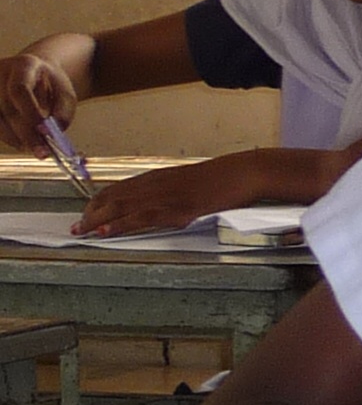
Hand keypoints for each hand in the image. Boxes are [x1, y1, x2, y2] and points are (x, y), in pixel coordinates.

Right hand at [0, 52, 79, 152]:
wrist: (33, 71)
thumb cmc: (50, 84)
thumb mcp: (65, 93)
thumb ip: (63, 112)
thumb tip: (53, 133)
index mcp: (24, 65)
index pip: (20, 90)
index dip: (29, 113)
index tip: (44, 133)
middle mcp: (0, 72)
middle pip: (5, 107)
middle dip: (24, 133)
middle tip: (42, 152)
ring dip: (13, 137)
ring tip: (34, 148)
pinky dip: (7, 136)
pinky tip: (21, 142)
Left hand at [74, 155, 268, 237]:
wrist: (242, 173)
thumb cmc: (222, 179)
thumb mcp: (190, 183)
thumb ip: (171, 192)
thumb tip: (160, 207)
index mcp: (157, 177)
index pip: (118, 188)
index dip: (98, 202)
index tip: (87, 214)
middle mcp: (155, 184)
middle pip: (113, 197)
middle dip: (91, 212)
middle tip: (77, 227)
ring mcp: (165, 195)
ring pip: (121, 207)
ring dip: (98, 220)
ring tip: (82, 231)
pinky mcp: (175, 207)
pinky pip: (141, 217)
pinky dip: (120, 225)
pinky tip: (106, 230)